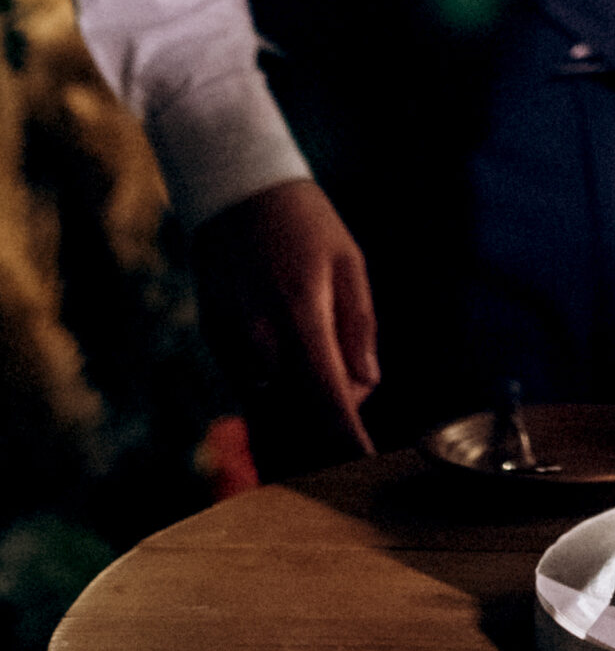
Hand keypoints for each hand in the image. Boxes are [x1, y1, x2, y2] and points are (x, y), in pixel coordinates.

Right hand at [192, 178, 378, 453]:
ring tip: (320, 374)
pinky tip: (290, 376)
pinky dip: (273, 392)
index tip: (365, 463)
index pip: (328, 399)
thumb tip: (364, 384)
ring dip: (300, 409)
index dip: (347, 439)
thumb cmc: (303, 222)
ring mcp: (231, 343)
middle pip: (298, 413)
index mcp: (303, 315)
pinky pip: (248, 385)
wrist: (233, 187)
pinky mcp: (213, 341)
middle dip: (329, 423)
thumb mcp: (349, 263)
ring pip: (270, 404)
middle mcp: (261, 338)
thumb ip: (358, 328)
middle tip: (351, 409)